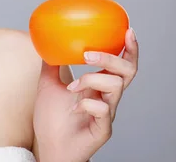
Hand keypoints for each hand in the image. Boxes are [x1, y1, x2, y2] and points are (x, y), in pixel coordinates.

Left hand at [33, 27, 138, 161]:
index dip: (129, 48)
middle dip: (111, 58)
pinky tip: (73, 107)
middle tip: (88, 54)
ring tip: (71, 87)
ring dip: (91, 80)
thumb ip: (50, 64)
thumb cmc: (52, 118)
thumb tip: (46, 43)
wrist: (48, 146)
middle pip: (127, 72)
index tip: (128, 30)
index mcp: (99, 85)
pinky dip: (87, 103)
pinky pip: (104, 110)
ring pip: (116, 86)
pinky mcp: (103, 128)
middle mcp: (107, 97)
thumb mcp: (47, 84)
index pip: (122, 64)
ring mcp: (107, 113)